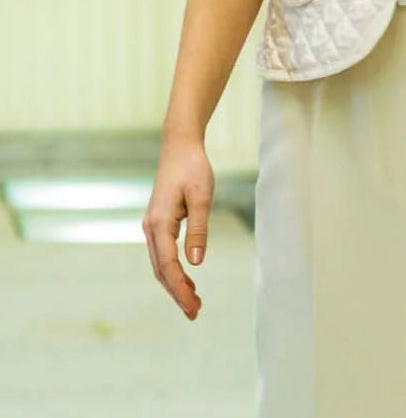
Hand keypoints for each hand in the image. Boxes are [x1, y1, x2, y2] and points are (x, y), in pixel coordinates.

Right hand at [142, 134, 213, 320]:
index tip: (193, 306)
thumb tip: (195, 263)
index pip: (168, 266)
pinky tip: (187, 280)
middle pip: (161, 271)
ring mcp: (152, 226)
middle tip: (195, 313)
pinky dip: (172, 272)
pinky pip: (162, 255)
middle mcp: (150, 228)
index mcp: (159, 223)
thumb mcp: (201, 196)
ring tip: (193, 303)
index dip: (180, 289)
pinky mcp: (158, 223)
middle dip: (177, 294)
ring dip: (174, 285)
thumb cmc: (193, 168)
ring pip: (160, 265)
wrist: (179, 146)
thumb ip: (198, 229)